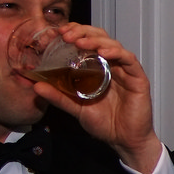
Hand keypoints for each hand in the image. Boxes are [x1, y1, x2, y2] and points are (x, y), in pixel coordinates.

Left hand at [30, 24, 163, 173]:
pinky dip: (116, 53)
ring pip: (113, 45)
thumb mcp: (76, 108)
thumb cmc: (105, 124)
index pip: (87, 41)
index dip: (75, 32)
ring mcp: (125, 71)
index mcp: (98, 68)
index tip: (58, 33)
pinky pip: (129, 59)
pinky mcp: (138, 78)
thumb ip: (59, 96)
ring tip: (81, 42)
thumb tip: (36, 86)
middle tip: (66, 35)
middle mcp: (112, 65)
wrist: (124, 141)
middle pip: (100, 37)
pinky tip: (103, 53)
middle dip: (83, 32)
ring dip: (96, 40)